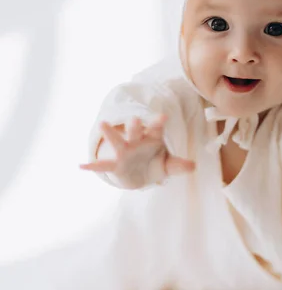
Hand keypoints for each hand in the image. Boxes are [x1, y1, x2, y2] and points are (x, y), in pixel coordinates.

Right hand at [80, 114, 194, 188]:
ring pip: (117, 141)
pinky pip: (104, 165)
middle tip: (133, 118)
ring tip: (102, 124)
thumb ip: (179, 165)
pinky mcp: (116, 164)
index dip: (158, 122)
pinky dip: (93, 166)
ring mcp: (124, 151)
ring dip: (110, 133)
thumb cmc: (155, 163)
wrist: (140, 174)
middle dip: (134, 125)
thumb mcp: (169, 166)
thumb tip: (193, 166)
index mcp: (152, 138)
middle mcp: (136, 141)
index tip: (163, 116)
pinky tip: (81, 167)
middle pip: (135, 131)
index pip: (156, 128)